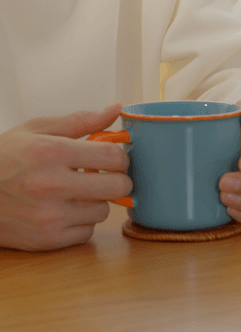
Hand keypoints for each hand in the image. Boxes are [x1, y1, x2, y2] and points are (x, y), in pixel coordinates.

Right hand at [0, 103, 131, 250]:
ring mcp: (49, 216)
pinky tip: (63, 210)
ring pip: (104, 211)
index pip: (114, 157)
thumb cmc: (4, 158)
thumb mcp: (36, 130)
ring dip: (96, 202)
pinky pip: (87, 231)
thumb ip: (81, 121)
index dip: (120, 157)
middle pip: (118, 187)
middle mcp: (51, 185)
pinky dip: (81, 222)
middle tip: (105, 177)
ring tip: (75, 193)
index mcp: (50, 152)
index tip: (114, 159)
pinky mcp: (47, 240)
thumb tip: (116, 109)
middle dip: (118, 180)